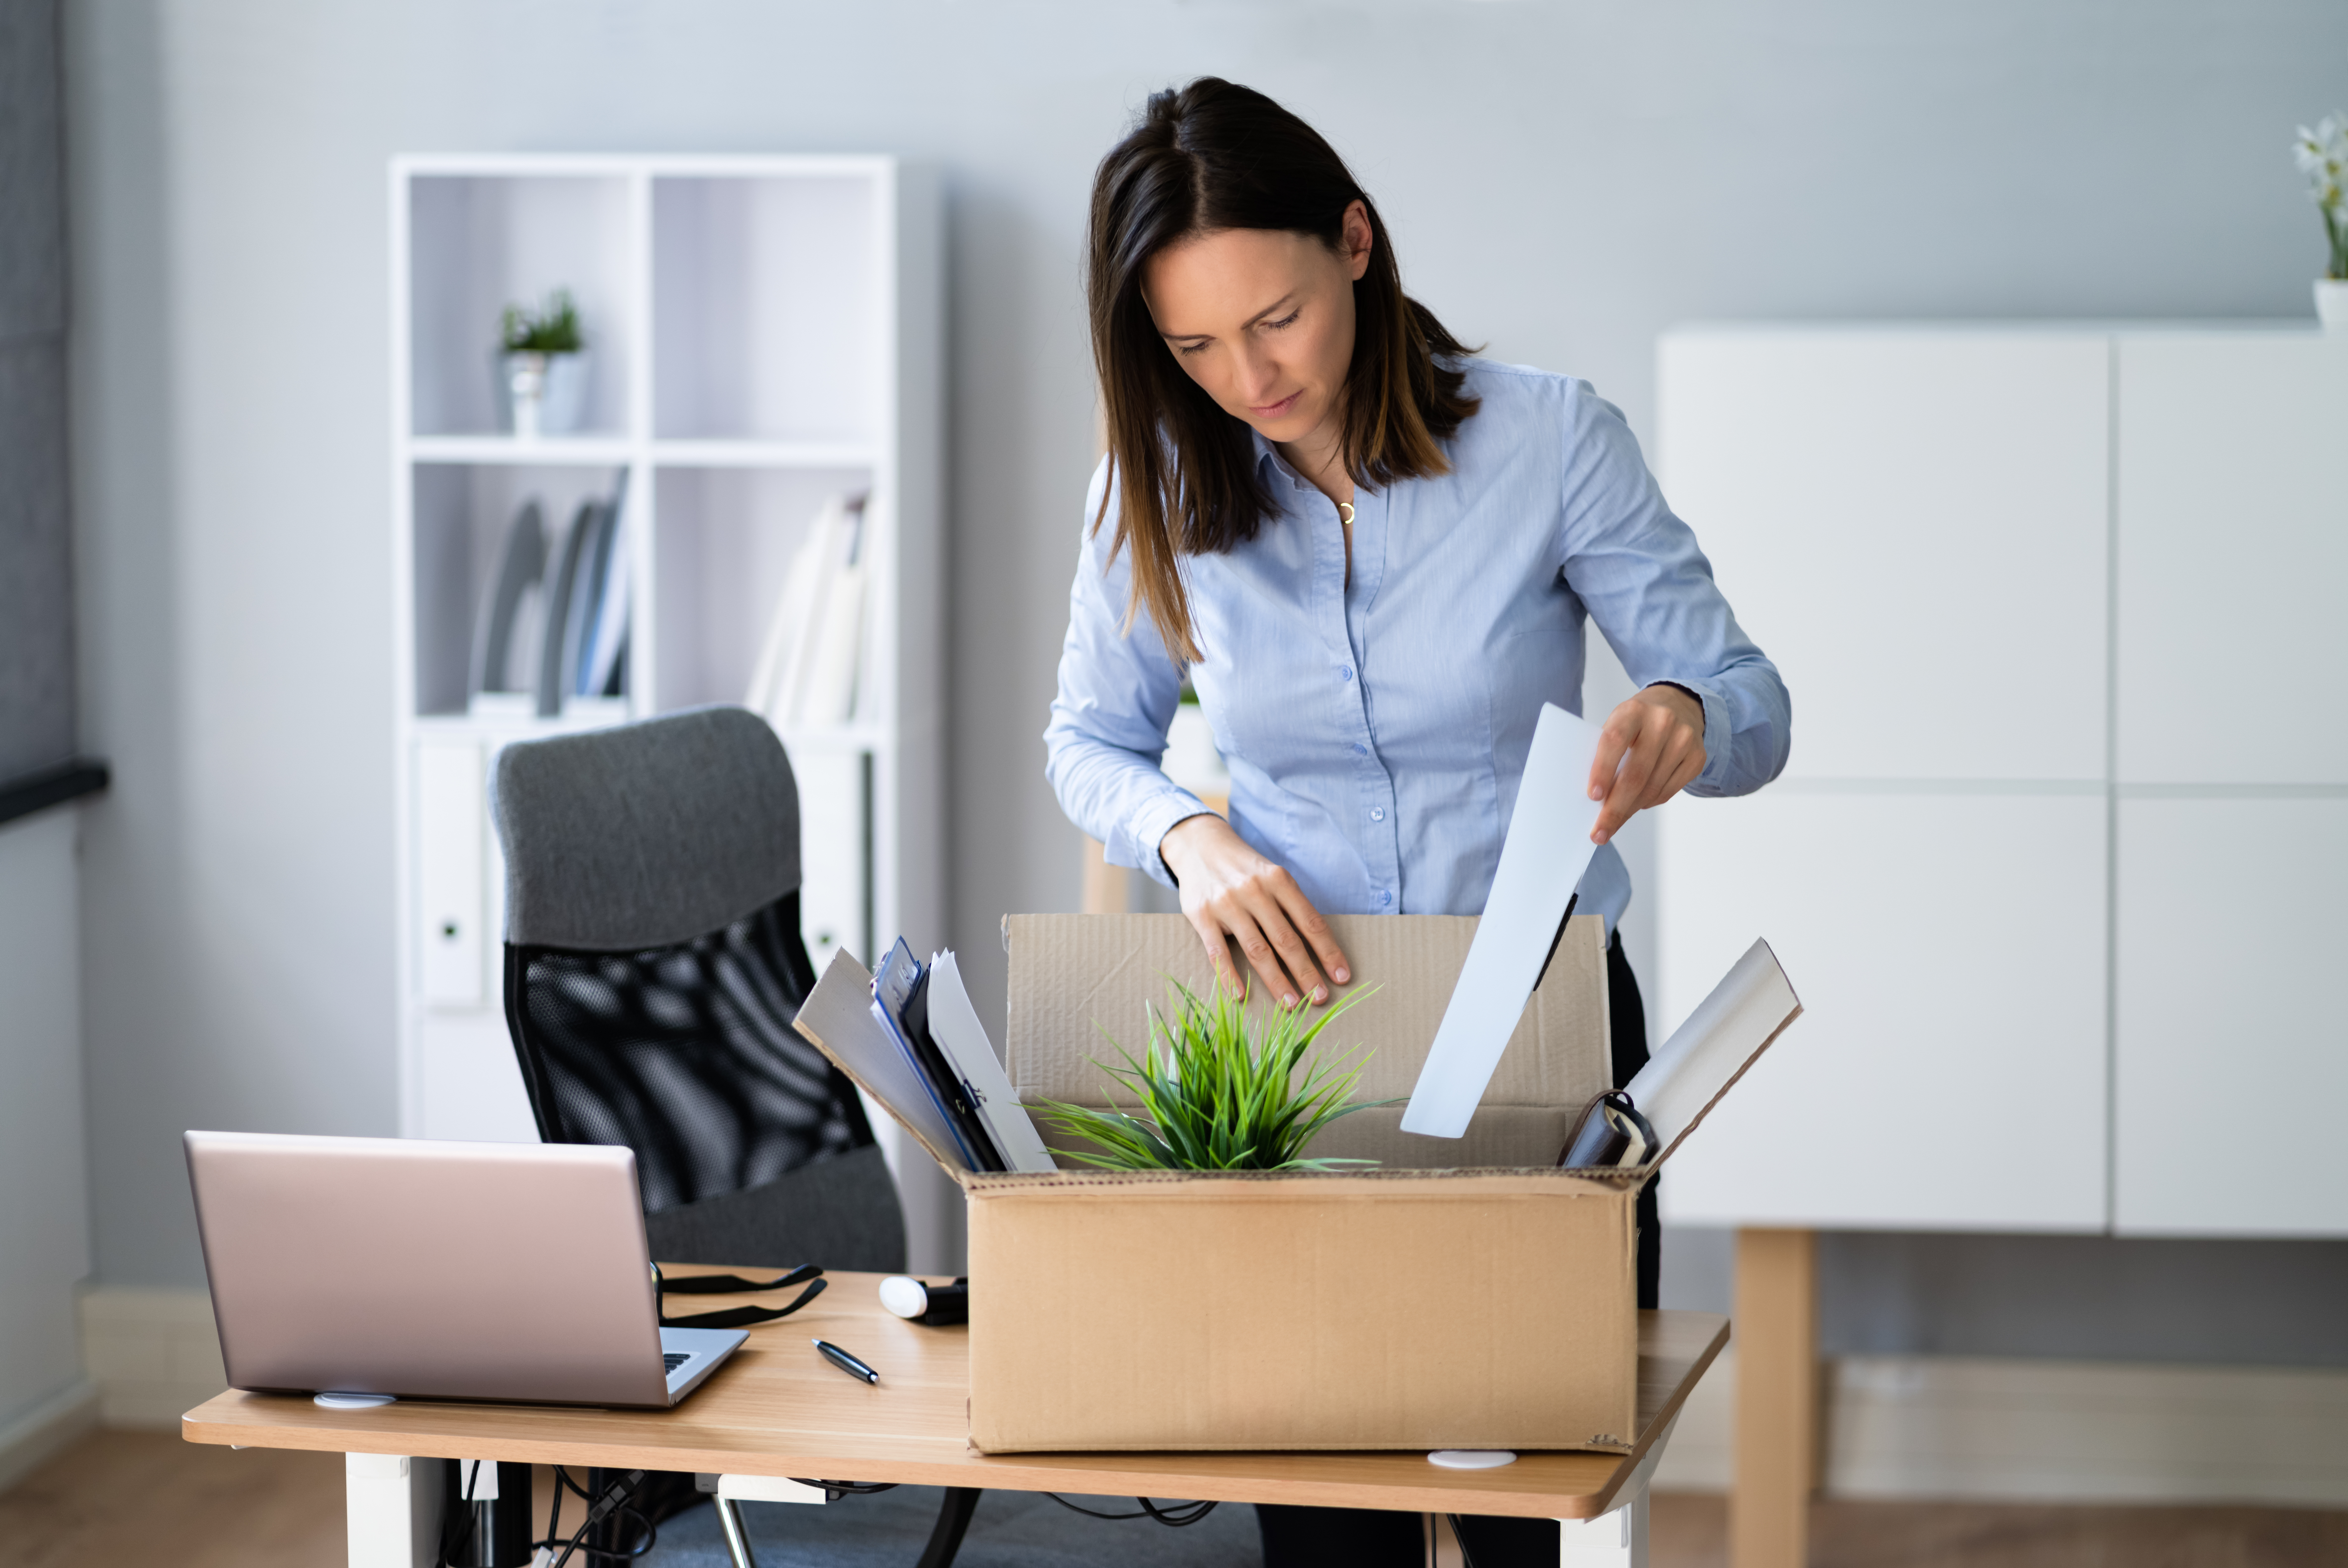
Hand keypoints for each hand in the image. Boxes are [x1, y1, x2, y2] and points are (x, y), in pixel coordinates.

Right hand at [1158, 814, 1351, 1006]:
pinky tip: (1242, 996)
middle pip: (1286, 940)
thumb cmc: (1244, 868)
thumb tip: (1317, 946)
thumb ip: (1291, 905)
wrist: (1199, 845)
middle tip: (1321, 998)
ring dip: (1277, 981)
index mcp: (1279, 880)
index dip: (1328, 952)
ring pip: (1257, 950)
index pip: (1310, 922)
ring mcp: (1227, 904)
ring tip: (1292, 1005)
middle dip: (1307, 973)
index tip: (1342, 976)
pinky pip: (1218, 952)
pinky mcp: (1202, 915)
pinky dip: (1230, 976)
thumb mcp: (1272, 875)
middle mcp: (1255, 891)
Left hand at [1587, 684, 1705, 843]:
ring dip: (1630, 810)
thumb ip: (1606, 753)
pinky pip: (1669, 791)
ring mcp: (1684, 739)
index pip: (1614, 741)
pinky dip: (1649, 803)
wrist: (1678, 704)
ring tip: (1614, 821)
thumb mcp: (1618, 724)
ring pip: (1653, 788)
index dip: (1602, 770)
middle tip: (1600, 832)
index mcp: (1633, 710)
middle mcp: (1662, 722)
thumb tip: (1596, 799)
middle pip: (1636, 775)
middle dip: (1615, 809)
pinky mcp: (1698, 756)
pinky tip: (1638, 804)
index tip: (1593, 797)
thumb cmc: (1637, 722)